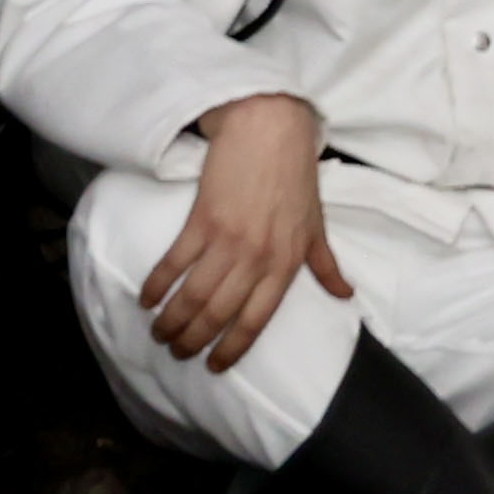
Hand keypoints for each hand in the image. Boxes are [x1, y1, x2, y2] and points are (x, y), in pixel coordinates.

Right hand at [147, 93, 350, 370]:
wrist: (269, 126)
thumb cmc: (295, 175)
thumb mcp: (316, 224)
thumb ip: (326, 265)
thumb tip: (345, 297)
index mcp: (286, 263)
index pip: (256, 321)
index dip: (232, 349)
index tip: (214, 367)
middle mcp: (257, 258)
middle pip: (219, 314)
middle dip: (194, 341)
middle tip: (176, 352)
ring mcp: (228, 240)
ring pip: (194, 296)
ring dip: (172, 321)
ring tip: (159, 333)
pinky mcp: (202, 218)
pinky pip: (174, 263)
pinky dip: (157, 285)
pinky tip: (147, 299)